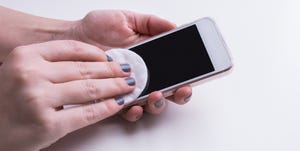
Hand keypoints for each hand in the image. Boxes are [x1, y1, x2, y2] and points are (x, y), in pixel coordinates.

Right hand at [0, 40, 134, 150]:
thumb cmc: (8, 100)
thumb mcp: (22, 71)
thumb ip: (50, 64)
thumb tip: (91, 64)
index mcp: (25, 56)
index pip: (71, 49)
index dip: (96, 53)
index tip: (110, 57)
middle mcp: (30, 74)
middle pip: (83, 69)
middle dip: (112, 70)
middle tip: (127, 71)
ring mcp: (38, 99)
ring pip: (89, 89)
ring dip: (114, 87)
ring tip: (128, 86)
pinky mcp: (47, 124)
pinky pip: (86, 113)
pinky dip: (106, 108)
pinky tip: (117, 103)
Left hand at [70, 10, 192, 120]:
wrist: (72, 38)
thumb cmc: (97, 28)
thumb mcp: (126, 19)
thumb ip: (150, 23)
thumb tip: (174, 27)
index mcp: (149, 58)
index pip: (174, 71)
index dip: (186, 77)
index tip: (192, 77)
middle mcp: (142, 75)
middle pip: (168, 90)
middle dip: (178, 94)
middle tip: (179, 89)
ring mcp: (128, 87)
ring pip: (150, 103)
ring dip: (157, 103)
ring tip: (155, 95)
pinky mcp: (113, 97)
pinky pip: (126, 109)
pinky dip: (133, 110)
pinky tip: (133, 105)